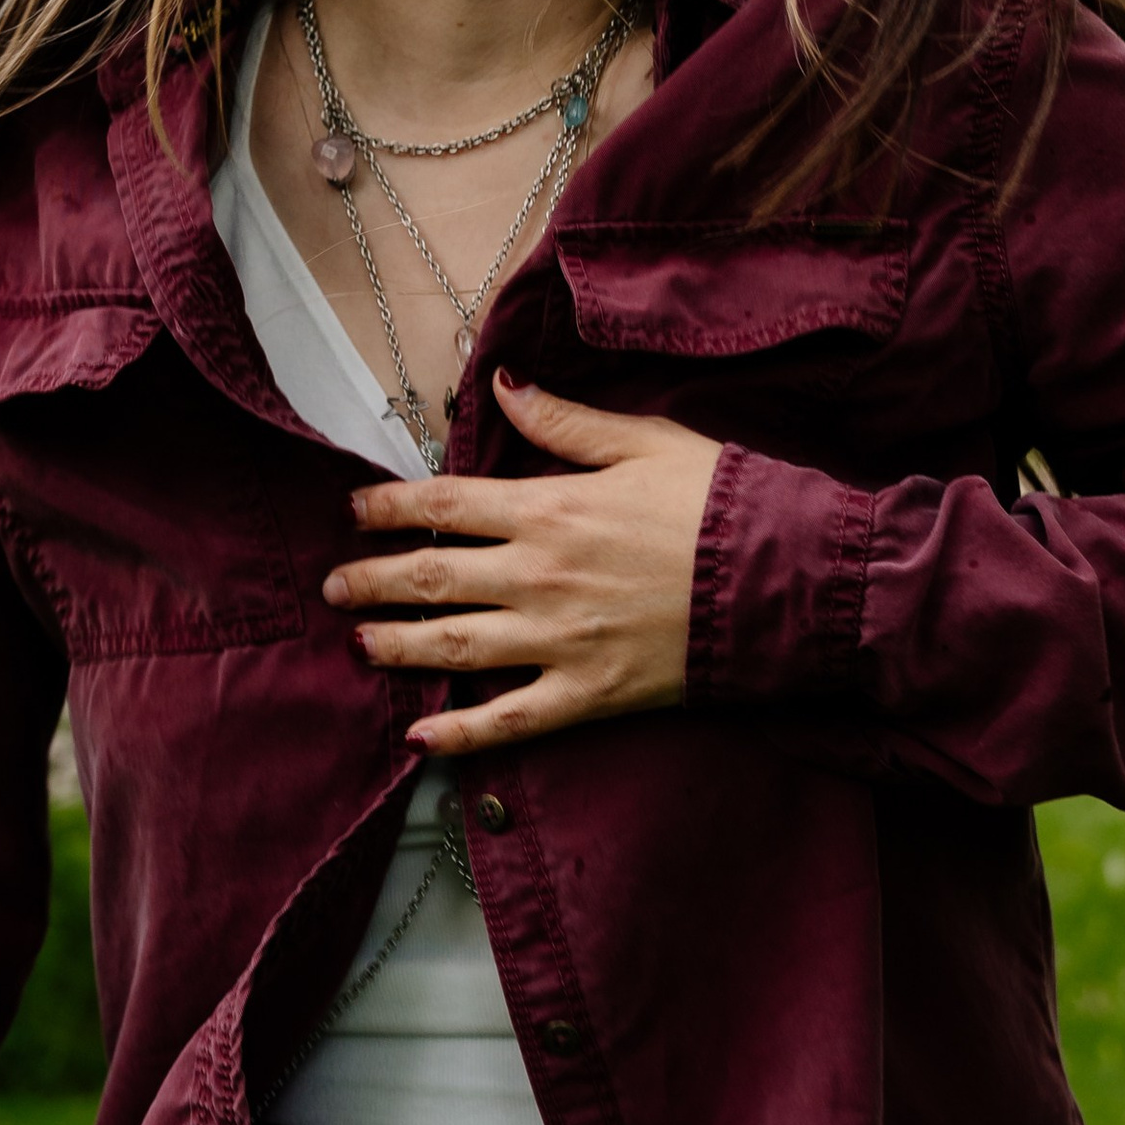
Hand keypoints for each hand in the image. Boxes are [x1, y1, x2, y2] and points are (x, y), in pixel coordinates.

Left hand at [322, 368, 722, 753]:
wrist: (792, 581)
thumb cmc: (722, 504)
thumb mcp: (644, 442)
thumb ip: (563, 421)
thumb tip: (499, 385)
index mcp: (551, 508)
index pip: (442, 505)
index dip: (387, 508)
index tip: (352, 511)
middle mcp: (541, 576)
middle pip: (430, 577)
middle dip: (370, 580)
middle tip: (333, 584)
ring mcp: (561, 641)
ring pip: (453, 646)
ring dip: (394, 645)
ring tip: (355, 643)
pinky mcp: (590, 694)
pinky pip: (510, 720)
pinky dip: (460, 734)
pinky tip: (419, 739)